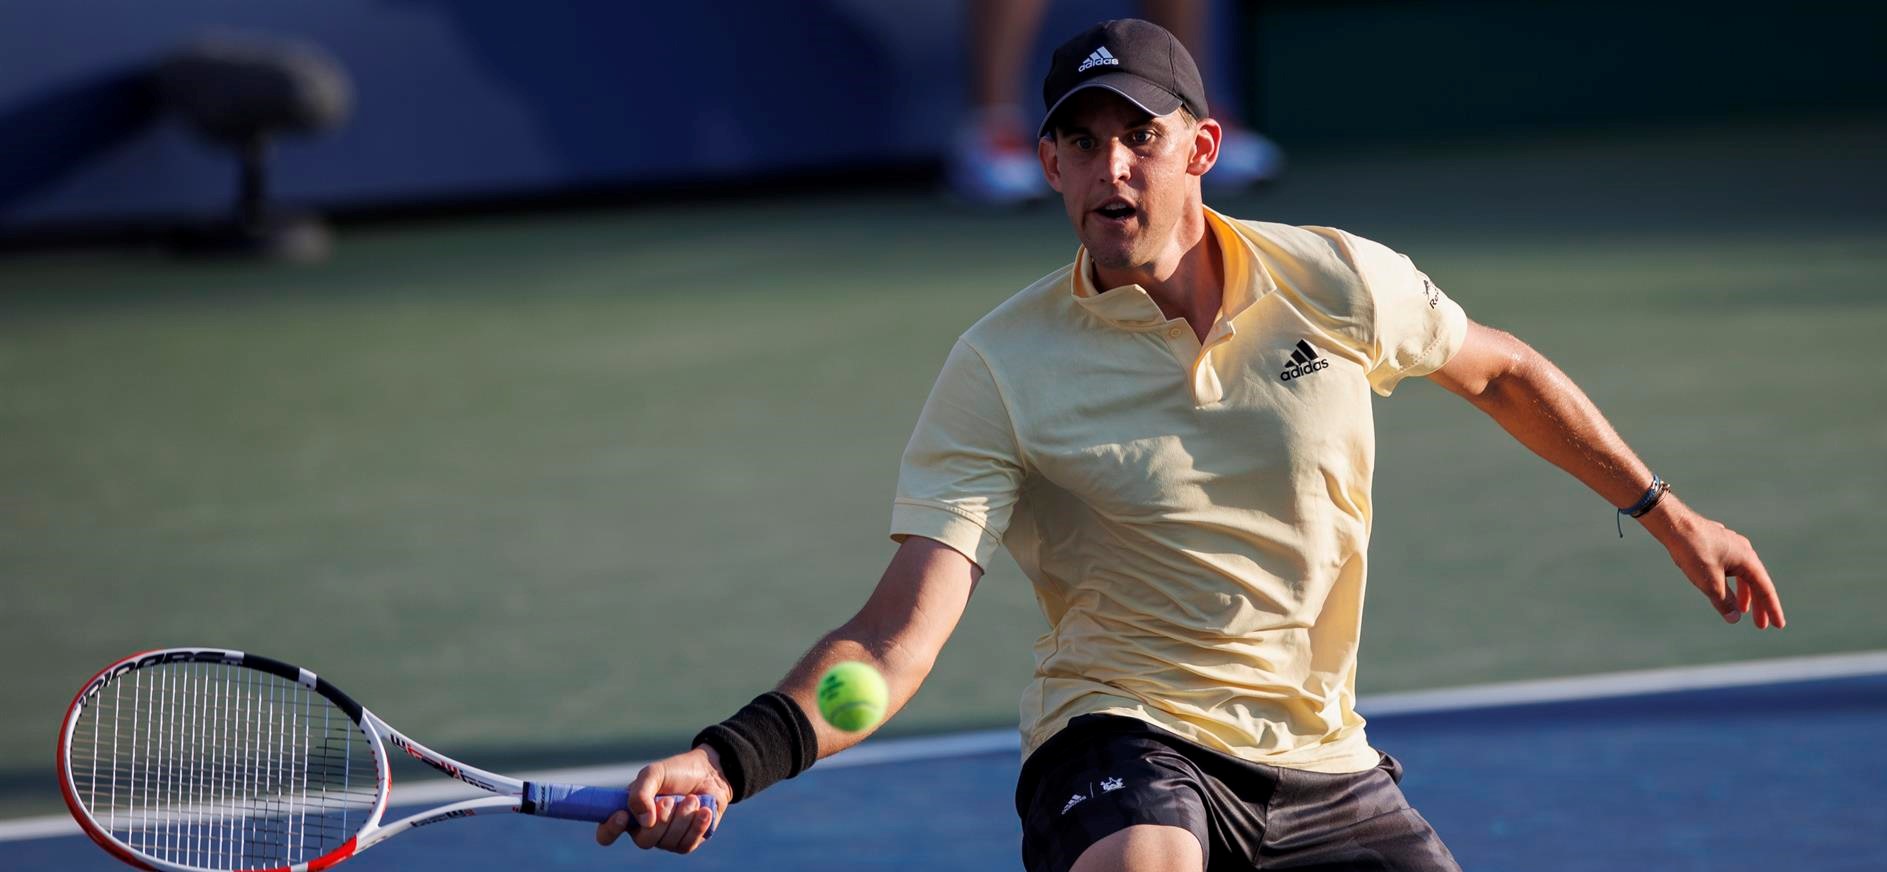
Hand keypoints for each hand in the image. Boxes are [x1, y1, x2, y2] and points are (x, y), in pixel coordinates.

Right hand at [595, 745, 730, 854]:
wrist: (710, 773)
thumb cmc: (677, 772)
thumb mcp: (655, 773)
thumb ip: (641, 792)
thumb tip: (644, 821)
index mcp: (629, 813)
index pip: (607, 833)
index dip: (610, 829)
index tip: (623, 815)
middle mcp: (644, 830)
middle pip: (644, 841)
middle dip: (662, 818)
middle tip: (671, 799)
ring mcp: (666, 839)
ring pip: (668, 842)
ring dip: (682, 817)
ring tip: (692, 798)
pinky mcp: (687, 842)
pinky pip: (687, 844)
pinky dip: (697, 824)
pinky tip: (703, 810)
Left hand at [1642, 496, 1785, 628]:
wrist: (1675, 525)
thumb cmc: (1694, 552)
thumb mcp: (1710, 583)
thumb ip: (1724, 602)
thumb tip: (1734, 618)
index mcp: (1748, 560)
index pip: (1765, 589)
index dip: (1772, 609)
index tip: (1779, 625)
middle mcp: (1744, 551)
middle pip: (1756, 582)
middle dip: (1758, 605)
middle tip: (1760, 625)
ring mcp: (1731, 546)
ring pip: (1742, 574)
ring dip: (1743, 593)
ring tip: (1741, 610)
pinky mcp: (1718, 545)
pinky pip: (1730, 567)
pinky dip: (1731, 581)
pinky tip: (1724, 588)